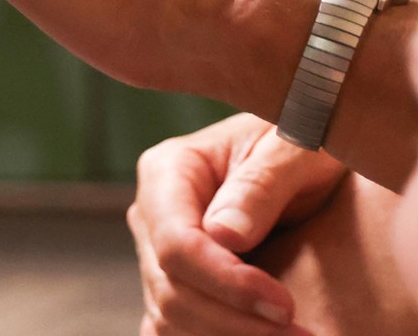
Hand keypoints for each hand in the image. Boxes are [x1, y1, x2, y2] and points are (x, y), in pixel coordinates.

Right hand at [127, 113, 346, 334]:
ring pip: (169, 316)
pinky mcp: (176, 281)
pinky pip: (174, 327)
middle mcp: (151, 213)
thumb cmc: (304, 141)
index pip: (175, 242)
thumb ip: (261, 185)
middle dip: (233, 321)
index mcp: (168, 170)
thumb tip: (224, 236)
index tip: (284, 306)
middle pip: (169, 287)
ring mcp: (157, 250)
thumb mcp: (296, 150)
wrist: (306, 159)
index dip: (225, 282)